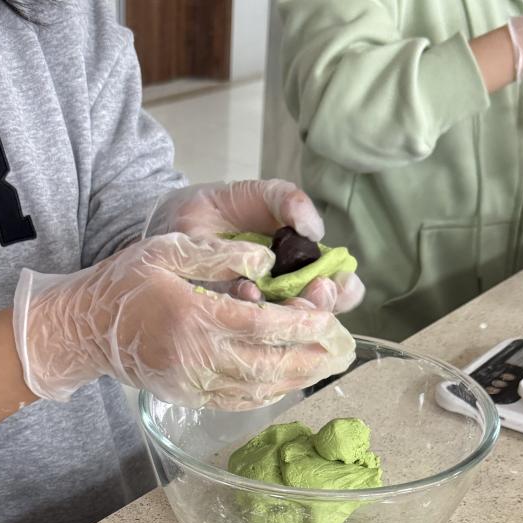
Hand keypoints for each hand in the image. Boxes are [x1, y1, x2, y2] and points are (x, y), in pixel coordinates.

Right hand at [12, 233, 355, 409]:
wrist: (86, 329)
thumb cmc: (127, 282)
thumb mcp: (169, 250)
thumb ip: (220, 255)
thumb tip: (268, 262)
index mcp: (195, 316)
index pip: (262, 324)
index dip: (301, 322)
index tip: (327, 315)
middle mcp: (196, 356)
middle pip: (268, 364)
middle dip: (310, 357)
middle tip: (342, 348)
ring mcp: (192, 382)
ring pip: (257, 389)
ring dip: (296, 379)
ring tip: (324, 365)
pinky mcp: (188, 397)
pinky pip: (237, 401)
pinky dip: (268, 393)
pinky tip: (286, 380)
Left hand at [145, 179, 362, 312]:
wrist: (177, 214)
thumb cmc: (227, 207)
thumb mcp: (263, 196)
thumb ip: (290, 202)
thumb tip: (315, 228)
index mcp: (303, 268)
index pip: (338, 289)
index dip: (344, 291)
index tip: (338, 282)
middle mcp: (284, 295)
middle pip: (315, 317)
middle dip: (319, 307)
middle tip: (316, 292)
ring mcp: (254, 310)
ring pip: (282, 327)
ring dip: (287, 316)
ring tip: (284, 295)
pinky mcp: (224, 313)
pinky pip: (241, 321)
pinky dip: (248, 309)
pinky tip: (248, 292)